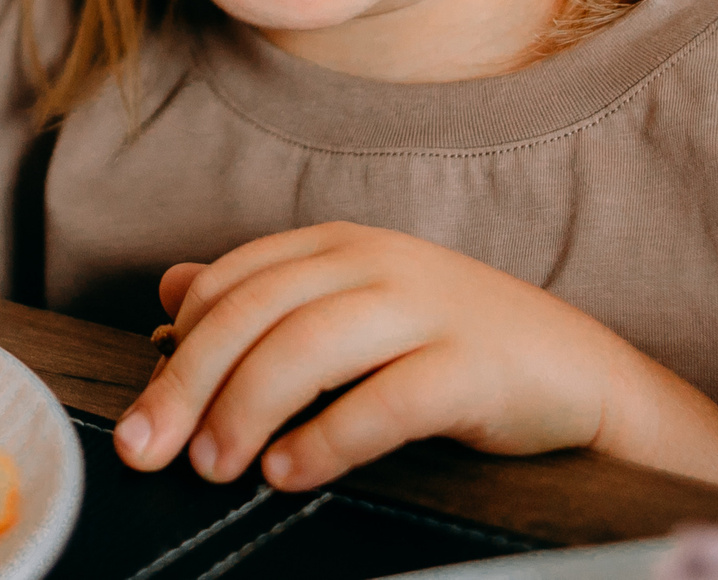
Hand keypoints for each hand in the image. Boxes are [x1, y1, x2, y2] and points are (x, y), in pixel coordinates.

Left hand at [114, 222, 717, 498]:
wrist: (577, 374)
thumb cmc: (449, 344)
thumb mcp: (353, 305)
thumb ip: (268, 294)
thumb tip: (175, 289)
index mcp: (339, 245)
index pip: (233, 284)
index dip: (178, 346)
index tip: (141, 411)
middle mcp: (375, 262)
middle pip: (254, 314)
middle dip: (188, 383)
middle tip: (148, 449)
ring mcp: (426, 308)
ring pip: (308, 347)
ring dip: (246, 410)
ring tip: (213, 466)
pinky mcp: (471, 366)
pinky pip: (385, 400)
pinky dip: (326, 438)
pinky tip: (288, 472)